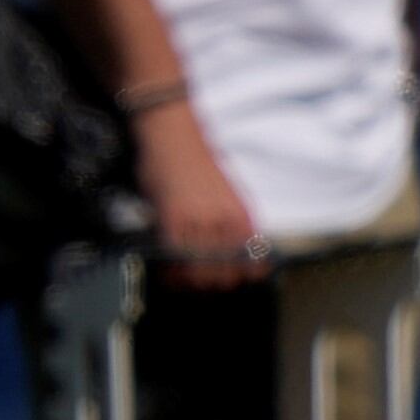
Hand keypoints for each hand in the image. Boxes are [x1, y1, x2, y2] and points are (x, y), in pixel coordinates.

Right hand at [133, 102, 266, 291]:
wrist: (175, 135)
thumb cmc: (198, 164)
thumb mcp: (227, 195)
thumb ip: (234, 224)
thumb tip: (241, 256)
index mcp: (244, 216)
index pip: (252, 262)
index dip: (242, 277)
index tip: (231, 281)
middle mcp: (227, 221)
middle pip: (225, 272)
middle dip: (212, 283)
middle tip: (198, 284)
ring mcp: (200, 221)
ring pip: (199, 270)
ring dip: (189, 281)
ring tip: (180, 280)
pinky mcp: (173, 219)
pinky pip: (175, 257)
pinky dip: (171, 270)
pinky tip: (166, 272)